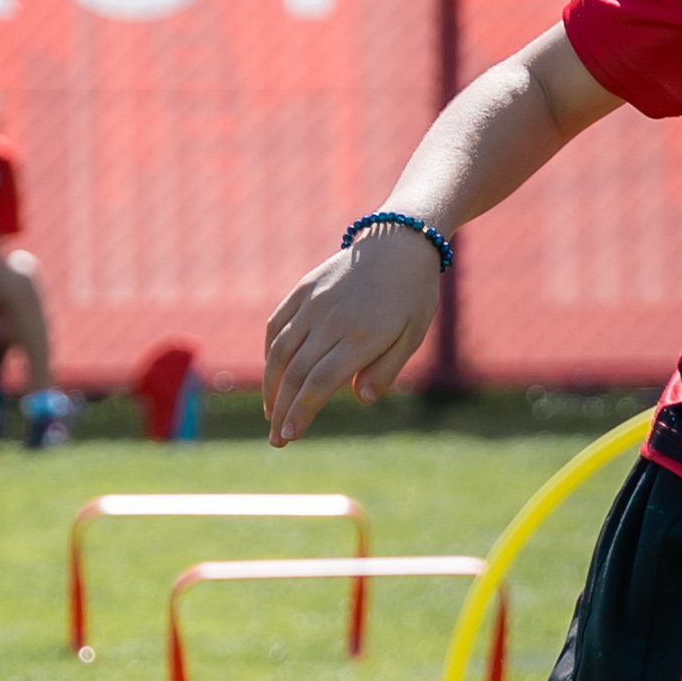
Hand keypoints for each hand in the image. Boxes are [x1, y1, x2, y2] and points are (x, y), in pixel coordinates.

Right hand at [261, 226, 441, 444]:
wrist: (399, 241)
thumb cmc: (412, 295)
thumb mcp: (412, 335)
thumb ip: (386, 369)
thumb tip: (361, 399)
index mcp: (360, 337)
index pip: (318, 383)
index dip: (300, 412)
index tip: (289, 435)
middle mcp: (330, 321)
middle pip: (294, 374)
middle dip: (282, 410)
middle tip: (277, 438)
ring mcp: (313, 304)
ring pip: (279, 351)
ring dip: (270, 386)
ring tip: (271, 413)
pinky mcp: (303, 289)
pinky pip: (277, 325)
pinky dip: (269, 353)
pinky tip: (272, 374)